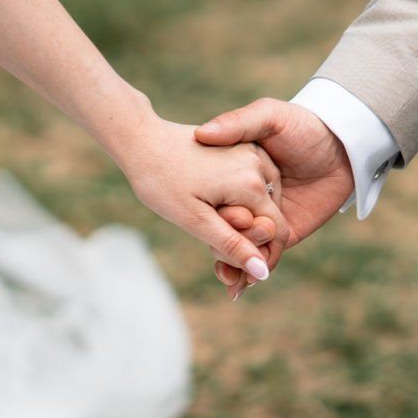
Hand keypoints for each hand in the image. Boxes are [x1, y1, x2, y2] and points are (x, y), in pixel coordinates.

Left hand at [115, 114, 286, 282]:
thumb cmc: (161, 182)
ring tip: (209, 225)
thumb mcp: (194, 220)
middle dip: (249, 240)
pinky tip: (216, 208)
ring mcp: (251, 153)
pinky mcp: (242, 147)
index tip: (238, 276)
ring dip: (245, 220)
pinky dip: (240, 201)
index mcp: (251, 184)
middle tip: (213, 252)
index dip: (262, 258)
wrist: (140, 140)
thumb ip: (232, 245)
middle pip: (270, 217)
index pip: (277, 231)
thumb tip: (262, 273)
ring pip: (262, 200)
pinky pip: (252, 183)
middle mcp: (259, 165)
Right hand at [196, 98, 353, 297]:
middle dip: (220, 248)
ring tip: (230, 278)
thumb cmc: (305, 126)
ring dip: (234, 266)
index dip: (211, 212)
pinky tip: (245, 283)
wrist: (345, 146)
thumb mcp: (269, 116)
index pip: (213, 199)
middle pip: (225, 228)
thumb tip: (203, 133)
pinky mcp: (286, 233)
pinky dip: (257, 269)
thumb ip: (237, 122)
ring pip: (243, 246)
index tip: (215, 219)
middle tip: (221, 259)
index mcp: (234, 172)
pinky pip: (268, 255)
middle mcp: (246, 197)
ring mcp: (265, 218)